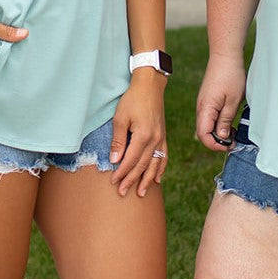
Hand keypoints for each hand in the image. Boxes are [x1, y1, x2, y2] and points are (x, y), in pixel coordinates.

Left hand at [109, 71, 167, 197]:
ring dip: (147, 180)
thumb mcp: (120, 118)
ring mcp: (161, 139)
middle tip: (123, 192)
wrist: (150, 86)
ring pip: (155, 164)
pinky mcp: (163, 136)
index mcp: (143, 136)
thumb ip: (118, 141)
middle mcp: (155, 140)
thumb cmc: (132, 100)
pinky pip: (163, 156)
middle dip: (132, 180)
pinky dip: (161, 169)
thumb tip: (114, 161)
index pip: (131, 160)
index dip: (122, 173)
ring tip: (141, 193)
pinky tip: (157, 178)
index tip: (114, 182)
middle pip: (143, 166)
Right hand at [195, 55, 245, 150]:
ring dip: (218, 132)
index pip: (203, 135)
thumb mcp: (233, 101)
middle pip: (203, 133)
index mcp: (205, 109)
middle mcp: (201, 108)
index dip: (215, 145)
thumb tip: (221, 137)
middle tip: (234, 141)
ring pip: (206, 126)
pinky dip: (218, 124)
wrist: (225, 56)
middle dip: (217, 141)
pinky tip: (229, 122)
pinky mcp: (208, 100)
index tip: (229, 145)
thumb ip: (225, 120)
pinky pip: (209, 117)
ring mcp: (203, 104)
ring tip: (233, 132)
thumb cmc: (231, 76)